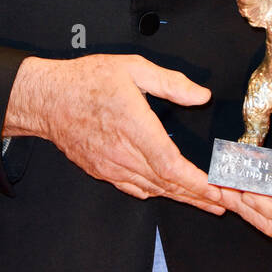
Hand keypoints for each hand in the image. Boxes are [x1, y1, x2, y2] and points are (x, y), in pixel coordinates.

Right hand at [3, 53, 227, 214]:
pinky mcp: (102, 170)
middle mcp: (122, 152)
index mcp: (133, 127)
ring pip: (152, 189)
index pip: (170, 165)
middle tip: (225, 202)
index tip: (218, 191)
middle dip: (199, 196)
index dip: (196, 182)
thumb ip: (170, 82)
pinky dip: (156, 193)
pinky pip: (133, 188)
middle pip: (167, 183)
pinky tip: (168, 192)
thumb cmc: (85, 81)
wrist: (46, 98)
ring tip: (207, 203)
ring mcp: (111, 166)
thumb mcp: (132, 68)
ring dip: (181, 197)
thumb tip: (200, 95)